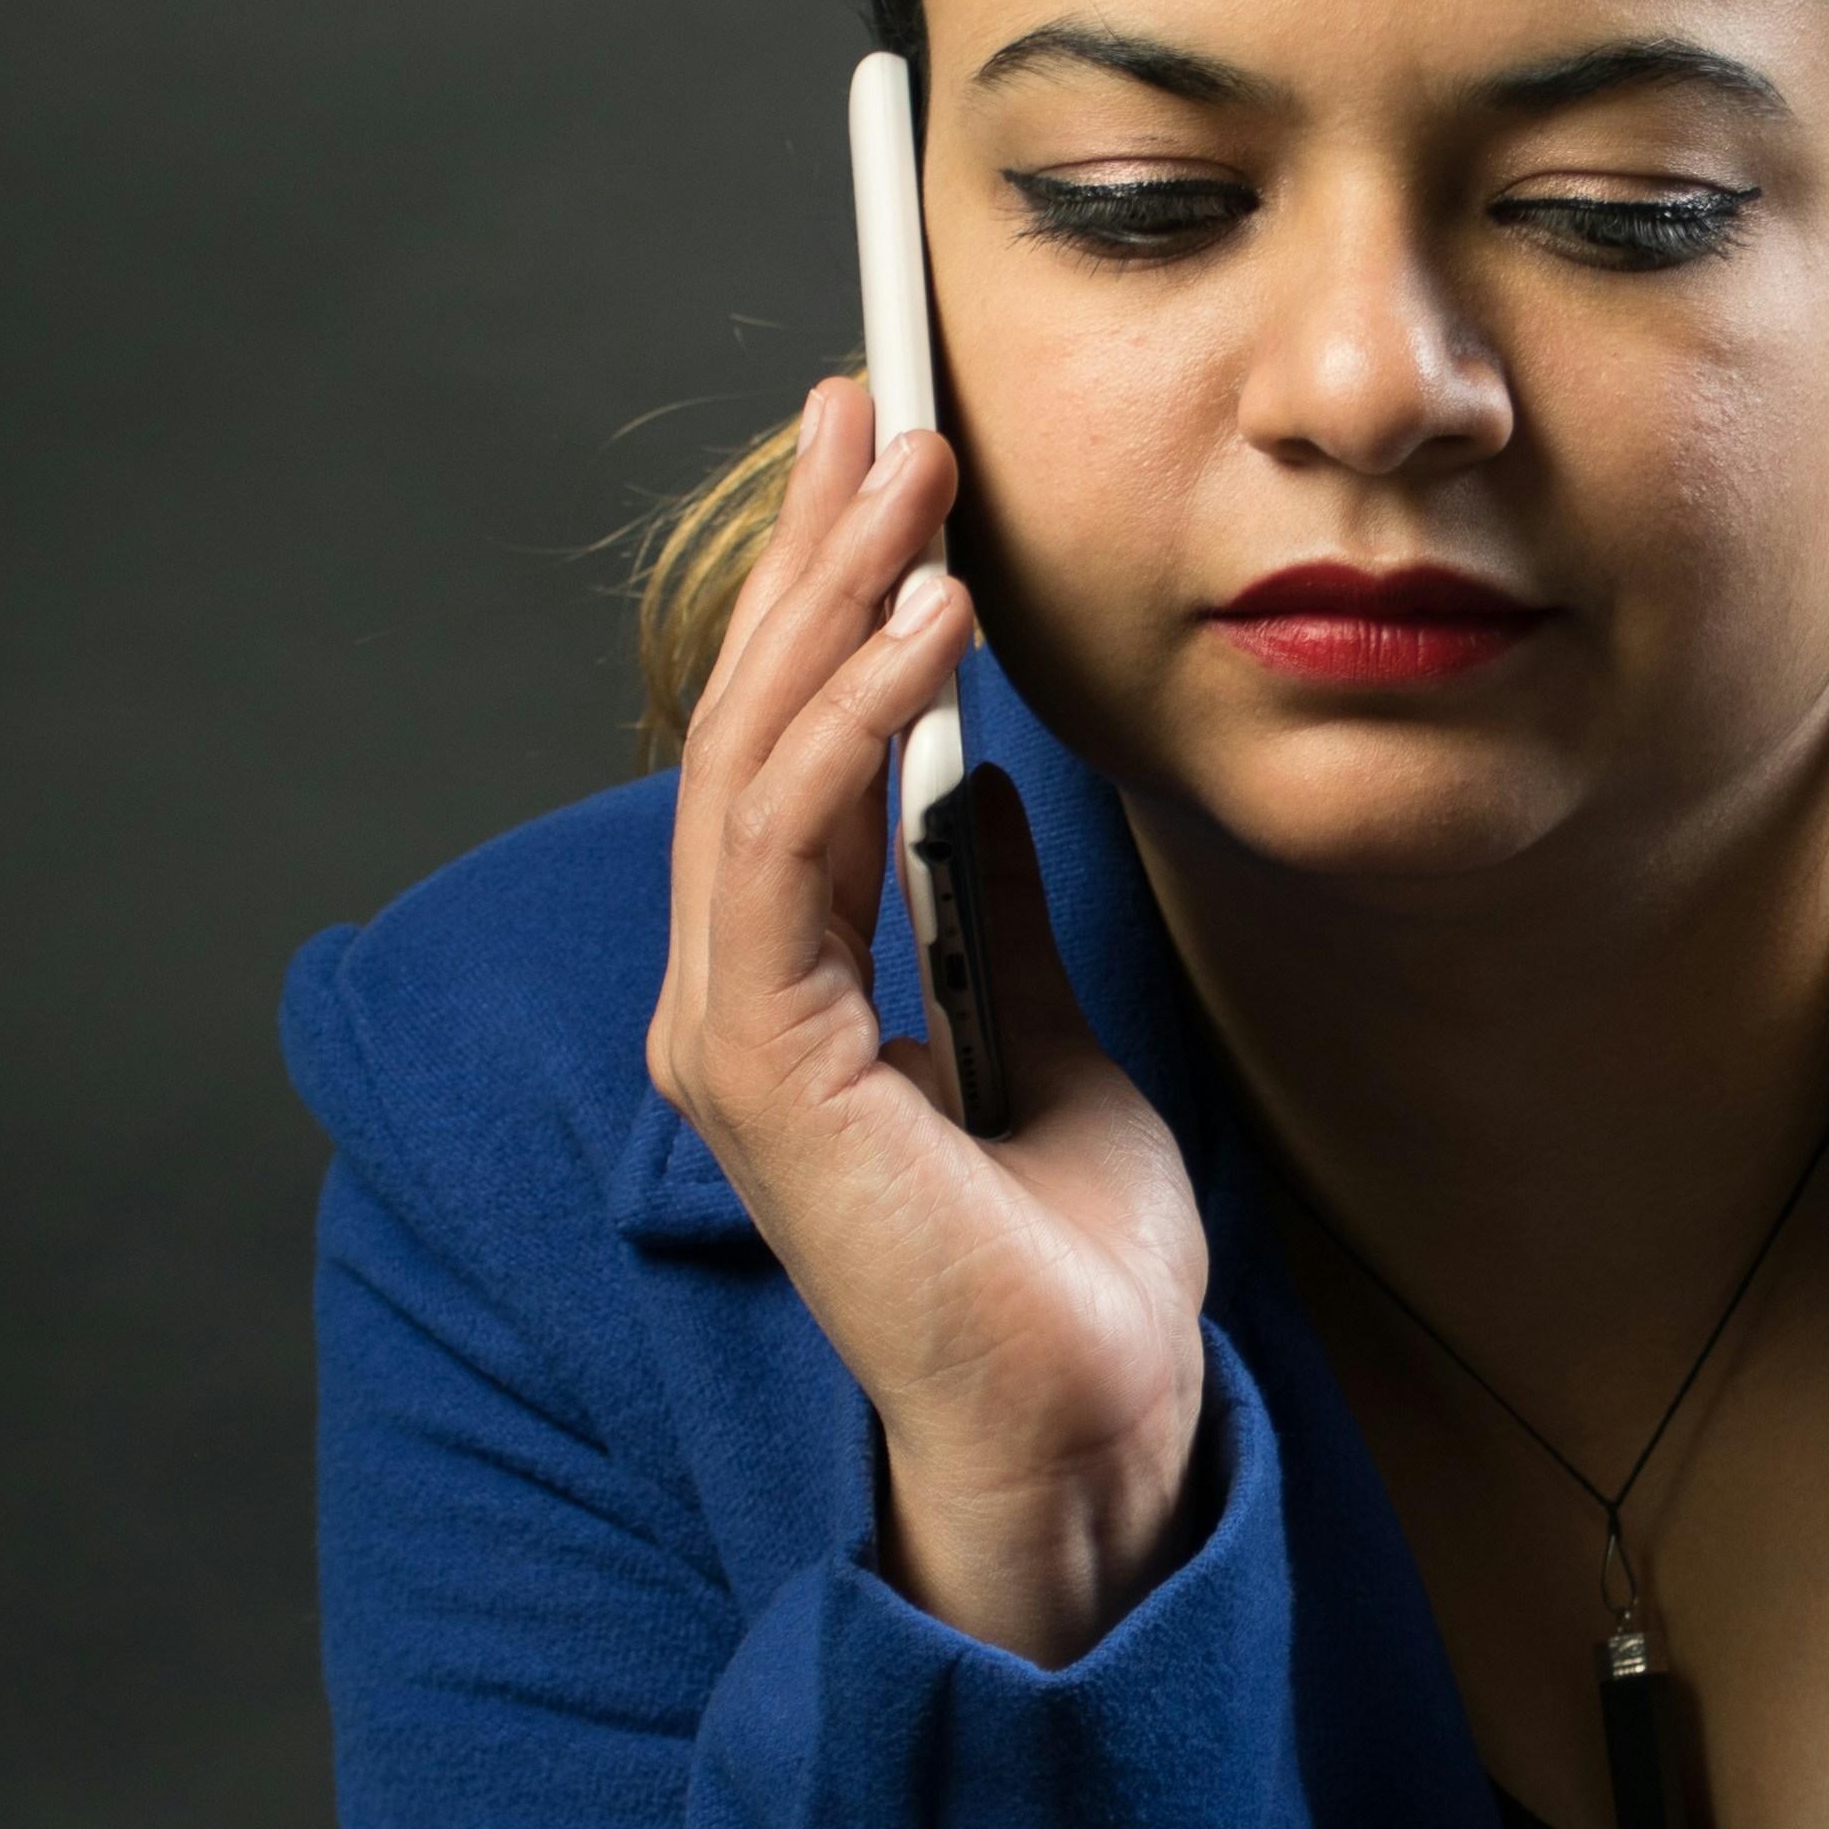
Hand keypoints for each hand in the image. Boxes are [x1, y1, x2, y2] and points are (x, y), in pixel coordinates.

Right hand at [648, 382, 1206, 1657]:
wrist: (1097, 1429)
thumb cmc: (1071, 1274)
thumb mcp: (1054, 1042)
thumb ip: (995, 921)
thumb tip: (997, 799)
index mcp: (786, 991)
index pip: (788, 749)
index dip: (824, 594)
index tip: (879, 457)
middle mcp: (731, 999)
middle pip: (751, 725)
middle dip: (810, 549)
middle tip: (873, 399)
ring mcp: (732, 1033)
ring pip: (753, 759)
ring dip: (833, 598)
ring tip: (912, 471)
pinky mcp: (762, 1068)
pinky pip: (790, 847)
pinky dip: (858, 717)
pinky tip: (926, 621)